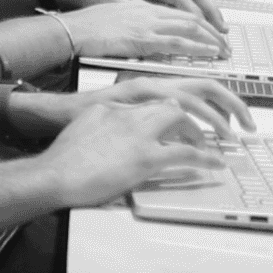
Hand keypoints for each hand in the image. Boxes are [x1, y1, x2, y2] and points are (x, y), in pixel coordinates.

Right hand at [44, 85, 240, 205]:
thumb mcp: (86, 131)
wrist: (53, 174)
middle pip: (173, 99)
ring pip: (183, 118)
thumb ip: (107, 127)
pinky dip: (206, 158)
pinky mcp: (145, 156)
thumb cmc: (64, 160)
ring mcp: (137, 132)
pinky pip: (186, 153)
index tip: (188, 118)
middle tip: (214, 125)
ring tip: (219, 143)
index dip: (177, 108)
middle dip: (200, 110)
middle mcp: (128, 112)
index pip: (154, 98)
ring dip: (206, 130)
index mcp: (113, 105)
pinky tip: (215, 164)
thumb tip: (122, 138)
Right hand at [57, 0, 227, 65]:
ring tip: (224, 50)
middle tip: (225, 42)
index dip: (201, 18)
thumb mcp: (115, 19)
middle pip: (191, 14)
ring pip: (190, 26)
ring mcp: (146, 22)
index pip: (180, 7)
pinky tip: (209, 52)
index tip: (212, 30)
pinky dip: (197, 46)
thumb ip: (135, 24)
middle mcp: (148, 10)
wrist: (71, 29)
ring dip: (211, 39)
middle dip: (213, 28)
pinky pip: (177, 40)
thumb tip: (147, 35)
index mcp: (142, 4)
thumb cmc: (86, 26)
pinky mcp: (142, 37)